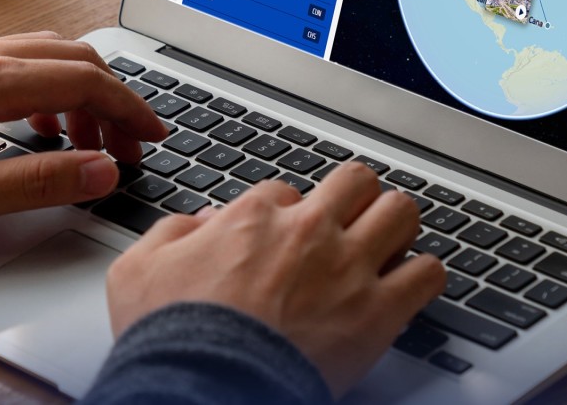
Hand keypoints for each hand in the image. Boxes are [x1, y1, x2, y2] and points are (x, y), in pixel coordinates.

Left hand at [0, 32, 166, 238]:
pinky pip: (21, 60)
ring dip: (82, 91)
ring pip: (49, 54)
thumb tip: (104, 172)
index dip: (128, 108)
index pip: (85, 79)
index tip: (152, 136)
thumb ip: (43, 181)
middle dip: (112, 100)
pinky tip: (46, 124)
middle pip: (74, 58)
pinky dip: (51, 86)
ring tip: (89, 143)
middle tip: (128, 145)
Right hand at [106, 163, 446, 397]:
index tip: (283, 235)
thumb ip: (171, 232)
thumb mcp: (138, 270)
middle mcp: (307, 232)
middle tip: (349, 221)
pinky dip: (424, 275)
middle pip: (355, 181)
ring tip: (388, 243)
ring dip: (396, 225)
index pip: (285, 190)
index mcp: (253, 218)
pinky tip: (410, 283)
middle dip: (354, 199)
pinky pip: (428, 273)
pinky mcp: (378, 313)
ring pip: (401, 211)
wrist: (203, 388)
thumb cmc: (171, 337)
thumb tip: (203, 221)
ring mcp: (347, 268)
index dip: (286, 212)